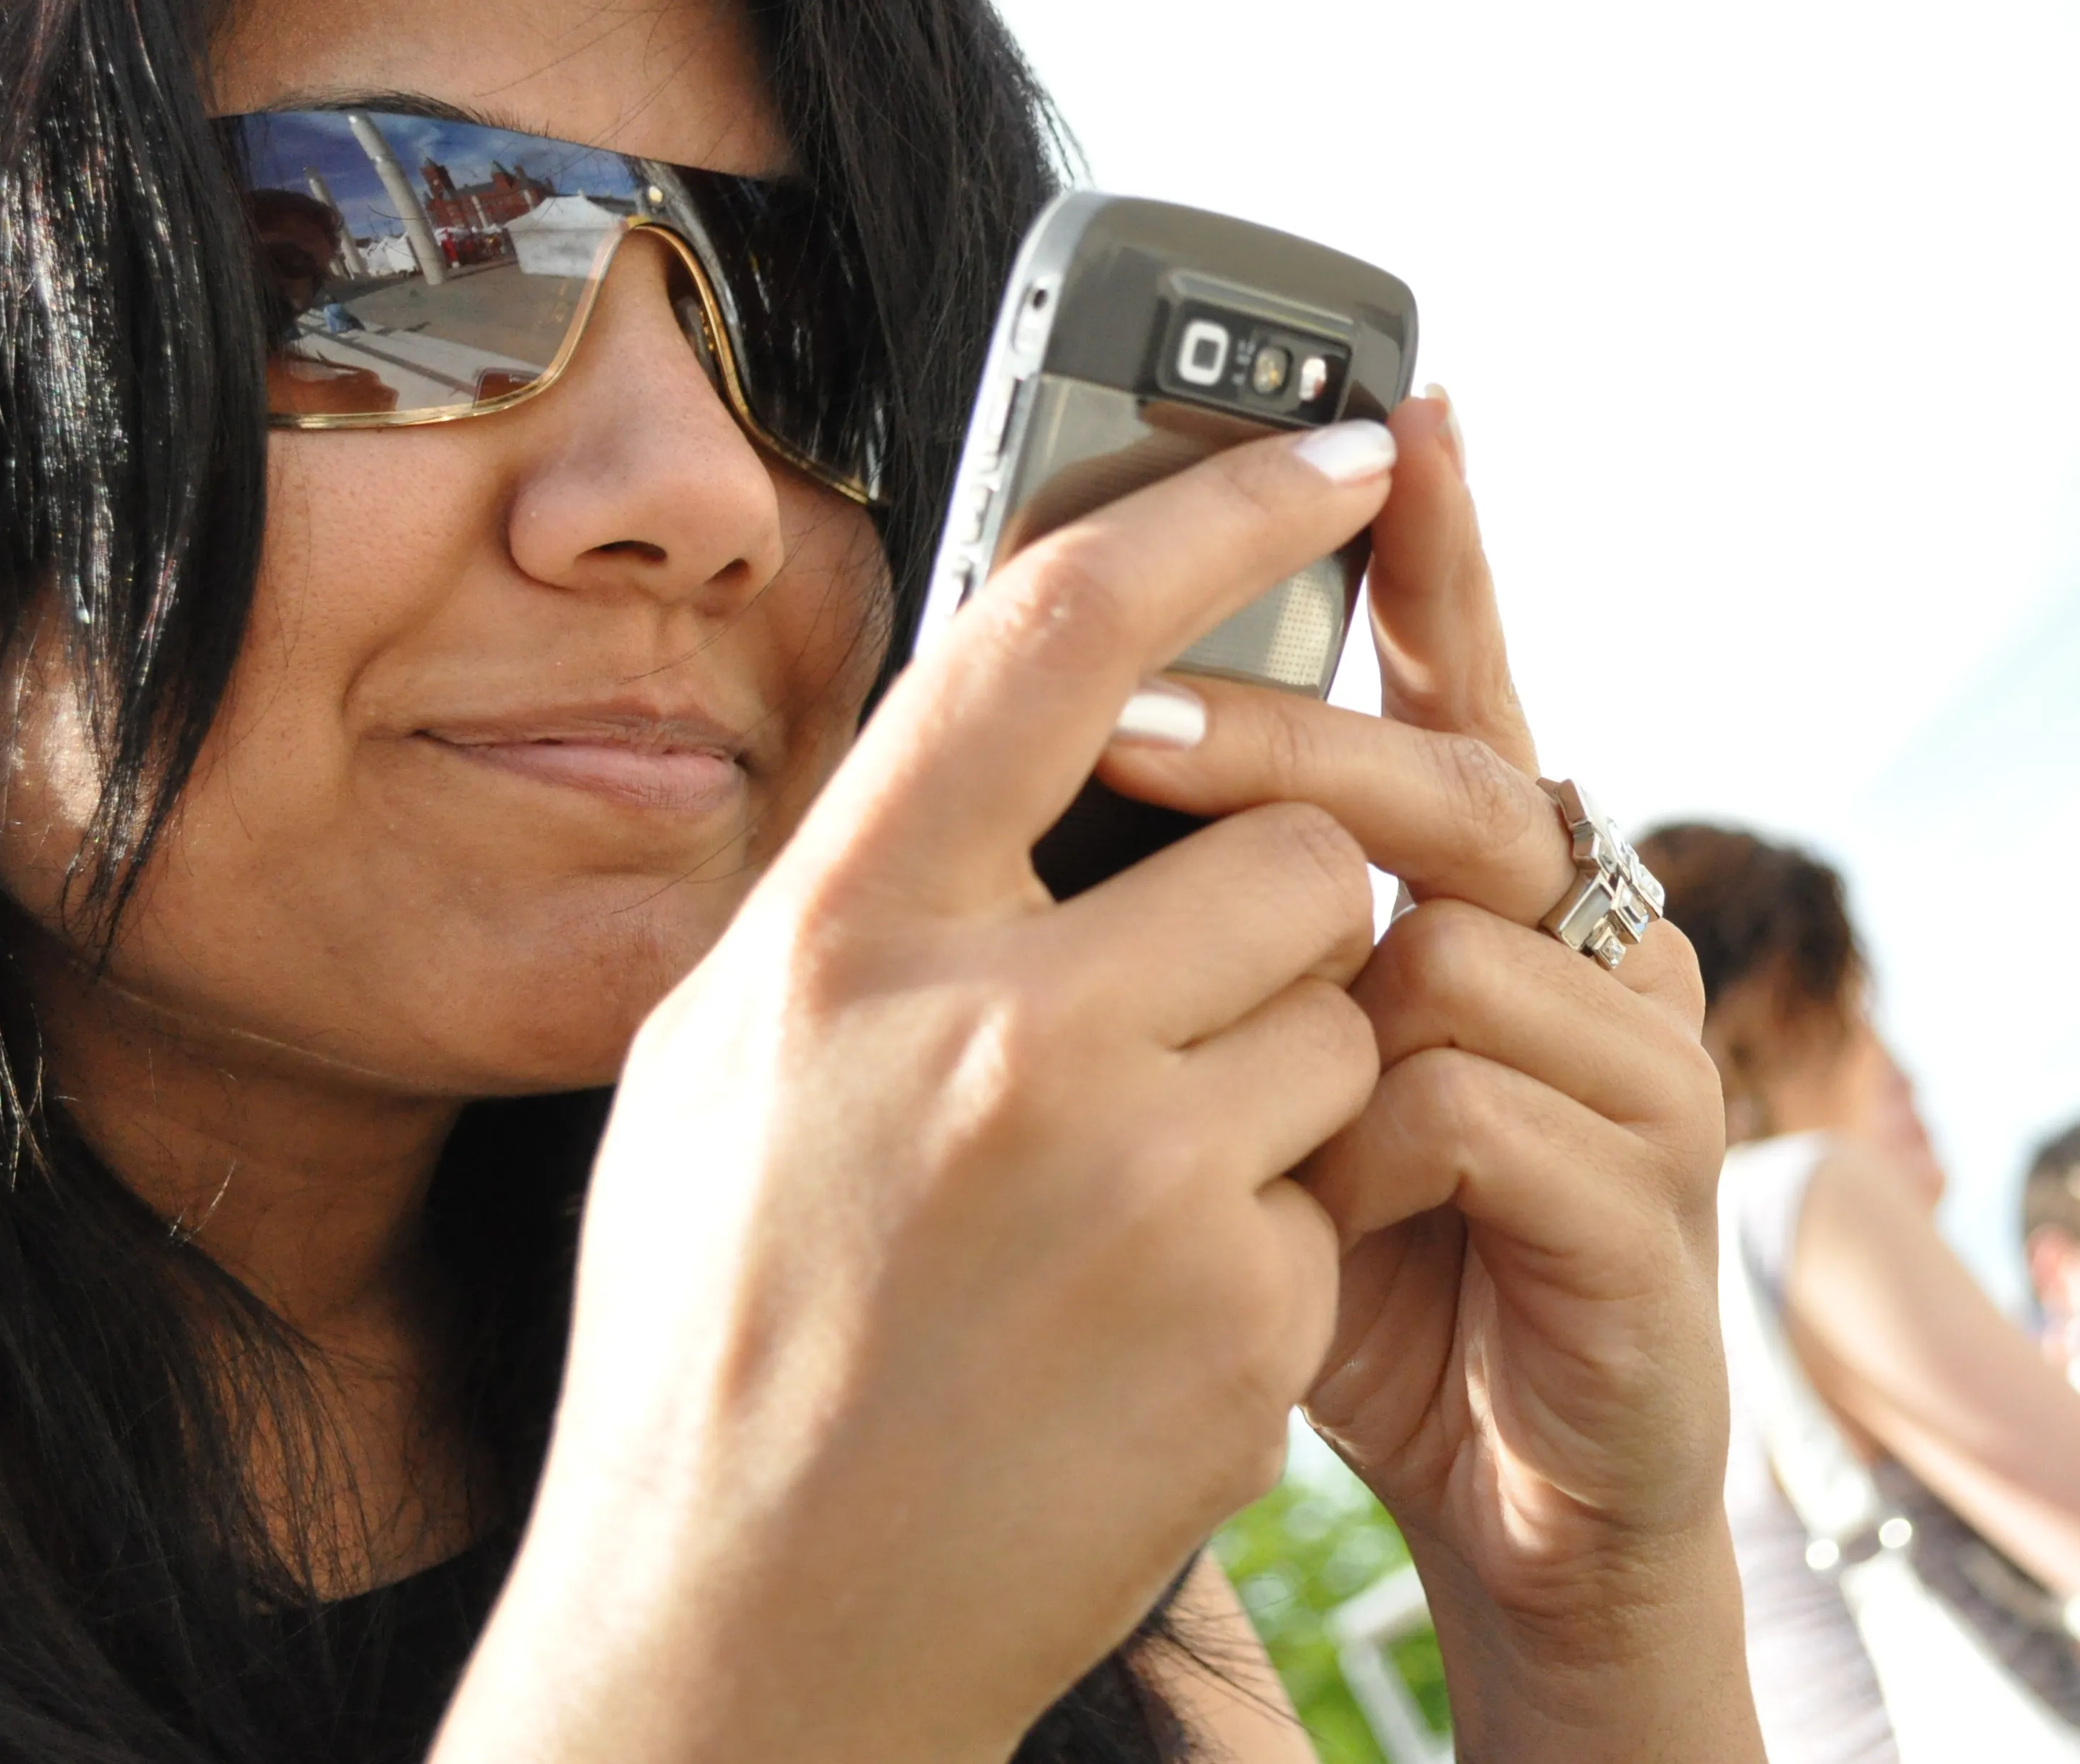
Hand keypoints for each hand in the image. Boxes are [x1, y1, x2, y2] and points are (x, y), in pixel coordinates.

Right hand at [435, 424, 1405, 1763]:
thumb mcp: (729, 1063)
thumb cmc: (727, 1329)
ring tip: (1136, 1193)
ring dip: (1288, 1076)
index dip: (1216, 503)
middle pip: (1294, 839)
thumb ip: (874, 883)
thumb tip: (1017, 715)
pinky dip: (1284, 1230)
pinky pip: (1349, 1177)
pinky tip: (1146, 1317)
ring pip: (1352, 1004)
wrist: (746, 1633)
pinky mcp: (1238, 1311)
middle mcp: (985, 1026)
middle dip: (1280, 916)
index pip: (1056, 629)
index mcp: (840, 933)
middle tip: (1183, 1015)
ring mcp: (1125, 1174)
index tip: (1334, 447)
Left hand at [1098, 389, 1758, 1761]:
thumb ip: (1227, 947)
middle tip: (1130, 724)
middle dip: (1286, 744)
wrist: (1512, 1511)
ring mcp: (1642, 1065)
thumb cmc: (1369, 1276)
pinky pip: (1478, 1098)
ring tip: (1211, 1074)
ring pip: (1458, 930)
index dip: (1438, 554)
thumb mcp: (1270, 1086)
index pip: (1467, 691)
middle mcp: (1600, 946)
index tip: (1397, 410)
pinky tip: (1323, 1211)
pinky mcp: (1650, 1195)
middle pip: (1453, 780)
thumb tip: (1063, 784)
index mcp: (1505, 905)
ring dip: (1308, 992)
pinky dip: (1369, 1145)